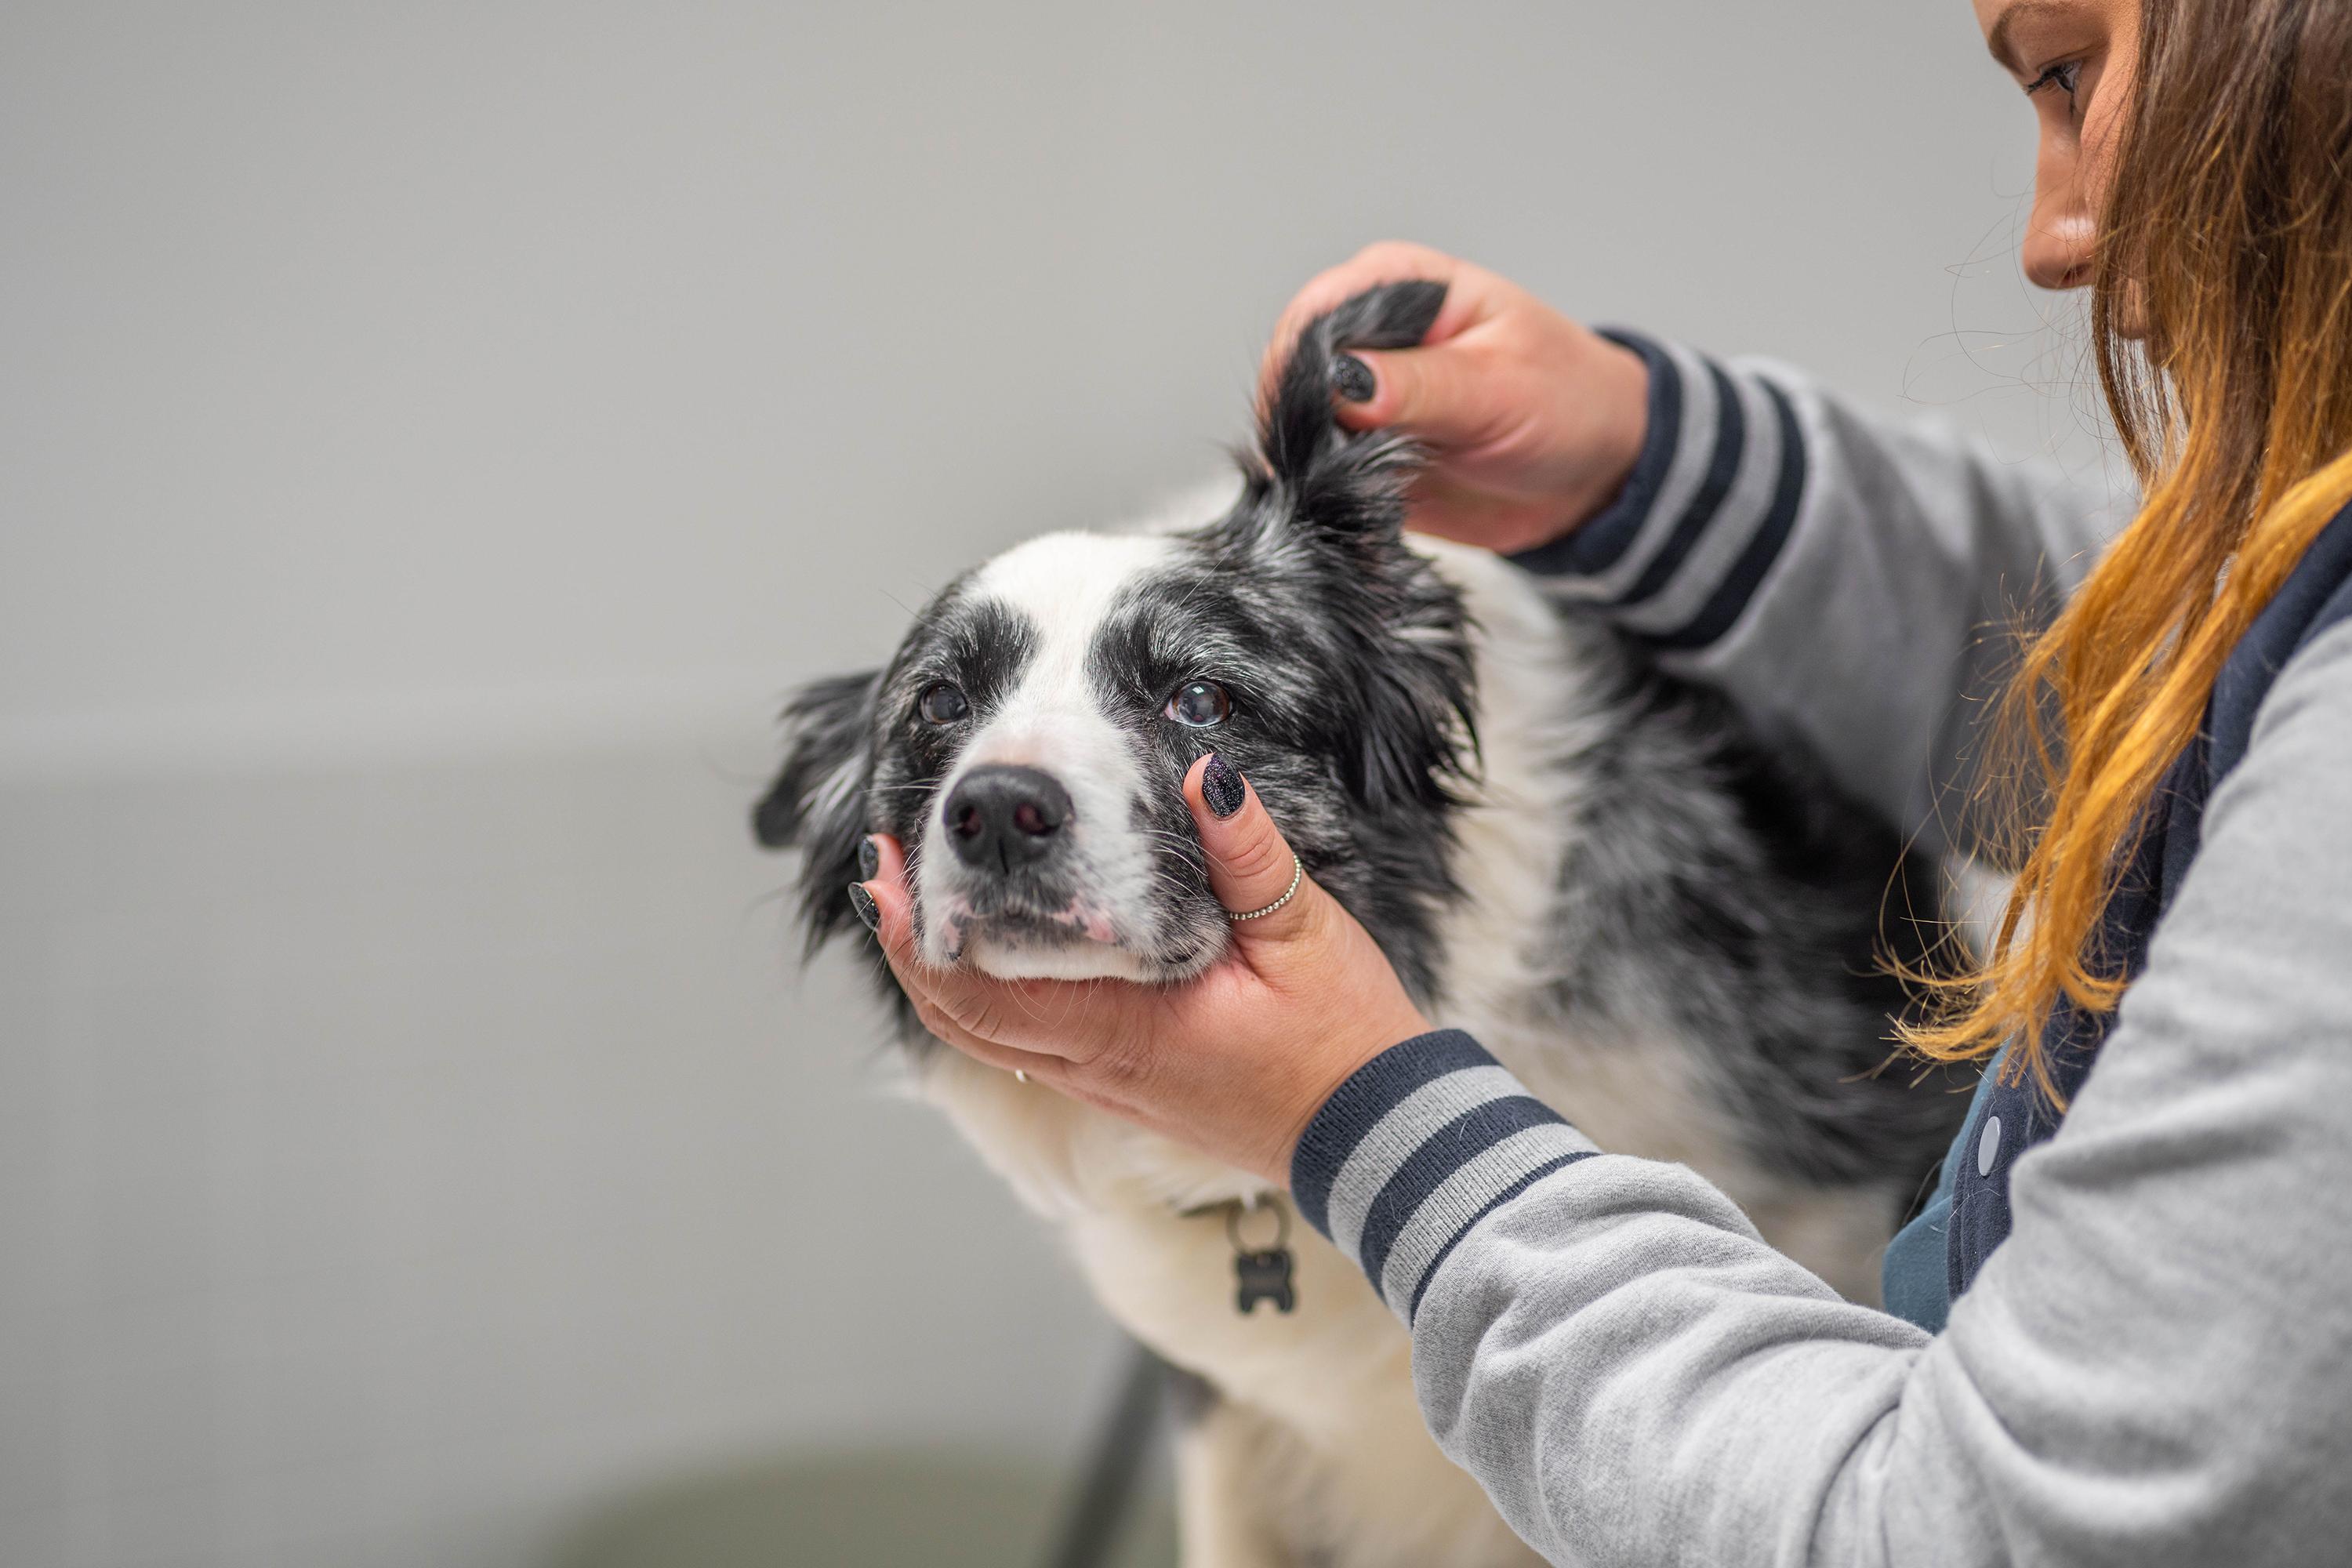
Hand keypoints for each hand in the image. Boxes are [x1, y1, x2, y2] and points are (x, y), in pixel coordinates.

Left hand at [857, 757, 1432, 1187]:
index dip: (919, 937)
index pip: (980, 994)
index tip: (887, 870)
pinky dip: (987, 993)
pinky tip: (997, 943)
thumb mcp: (1304, 933)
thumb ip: (1248, 854)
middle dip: (909, 944)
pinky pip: (1027, 1043)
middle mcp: (1096, 1067)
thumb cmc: (1343, 1041)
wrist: (1375, 1136)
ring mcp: (1104, 1083)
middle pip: (959, 1018)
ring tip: (920, 898)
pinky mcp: (1122, 1084)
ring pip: (986, 1036)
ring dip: (942, 969)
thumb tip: (1203, 775)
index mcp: (1124, 1032)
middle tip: (880, 867)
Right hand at [1259, 241, 1649, 555]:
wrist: (1596, 471)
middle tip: (1348, 470)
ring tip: (1361, 497)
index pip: (1314, 317)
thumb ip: (1418, 386)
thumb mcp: (1500, 388)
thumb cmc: (1568, 403)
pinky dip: (1330, 501)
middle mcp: (1366, 336)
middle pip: (1289, 378)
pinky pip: (1318, 478)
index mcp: (1399, 285)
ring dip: (1314, 471)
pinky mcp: (1360, 454)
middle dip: (1305, 429)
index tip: (1327, 423)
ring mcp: (1358, 399)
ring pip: (1294, 433)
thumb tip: (1342, 382)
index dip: (1305, 372)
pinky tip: (1364, 517)